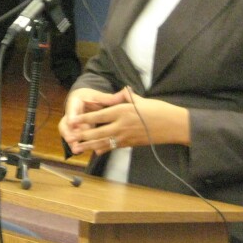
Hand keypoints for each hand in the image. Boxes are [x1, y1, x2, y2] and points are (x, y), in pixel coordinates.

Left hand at [60, 87, 190, 154]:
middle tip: (70, 137)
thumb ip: (128, 96)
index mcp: (123, 111)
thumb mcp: (141, 100)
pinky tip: (95, 151)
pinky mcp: (131, 144)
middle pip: (98, 132)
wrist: (173, 125)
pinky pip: (114, 147)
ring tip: (77, 148)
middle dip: (83, 135)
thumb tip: (122, 90)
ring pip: (104, 142)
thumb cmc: (158, 110)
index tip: (73, 120)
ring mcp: (126, 136)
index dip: (85, 119)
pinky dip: (103, 149)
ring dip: (89, 146)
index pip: (99, 116)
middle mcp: (122, 125)